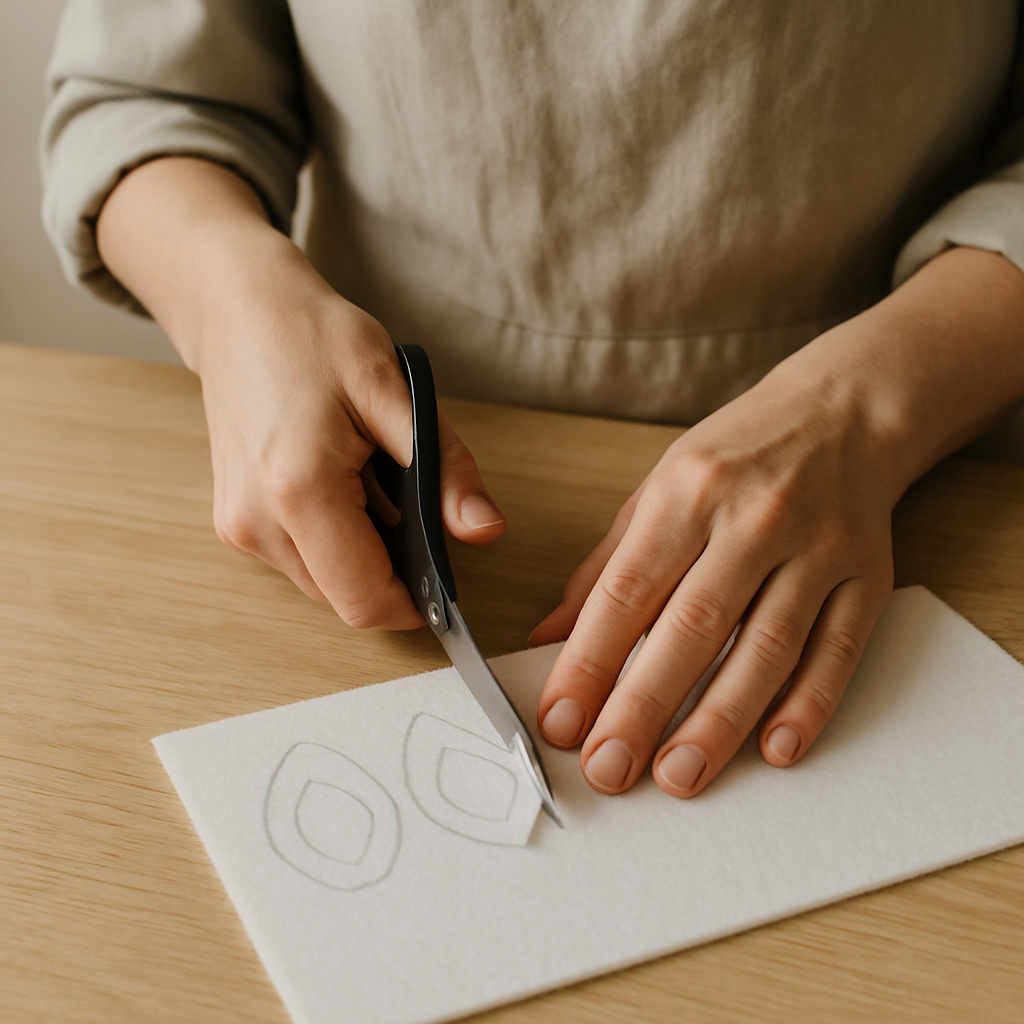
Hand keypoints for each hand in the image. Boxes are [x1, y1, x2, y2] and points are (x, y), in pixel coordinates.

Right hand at [199, 261, 505, 626]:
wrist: (237, 310)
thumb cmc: (313, 336)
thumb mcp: (396, 390)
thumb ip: (443, 468)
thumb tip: (484, 530)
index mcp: (299, 491)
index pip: (365, 600)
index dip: (417, 604)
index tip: (449, 581)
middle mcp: (257, 522)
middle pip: (345, 599)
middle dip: (393, 572)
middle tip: (412, 503)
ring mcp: (238, 526)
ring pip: (323, 585)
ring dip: (363, 555)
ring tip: (372, 482)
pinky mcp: (234, 521)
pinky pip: (300, 559)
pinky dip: (335, 540)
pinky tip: (345, 485)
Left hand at [531, 334, 898, 794]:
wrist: (843, 414)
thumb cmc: (735, 455)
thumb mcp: (656, 490)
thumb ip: (604, 568)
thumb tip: (549, 637)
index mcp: (687, 494)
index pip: (627, 592)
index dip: (589, 662)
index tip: (560, 721)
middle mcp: (753, 520)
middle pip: (692, 627)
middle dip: (643, 706)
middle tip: (608, 770)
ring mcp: (817, 550)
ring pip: (765, 649)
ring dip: (719, 721)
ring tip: (678, 777)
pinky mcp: (867, 578)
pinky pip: (836, 651)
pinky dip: (807, 705)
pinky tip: (773, 750)